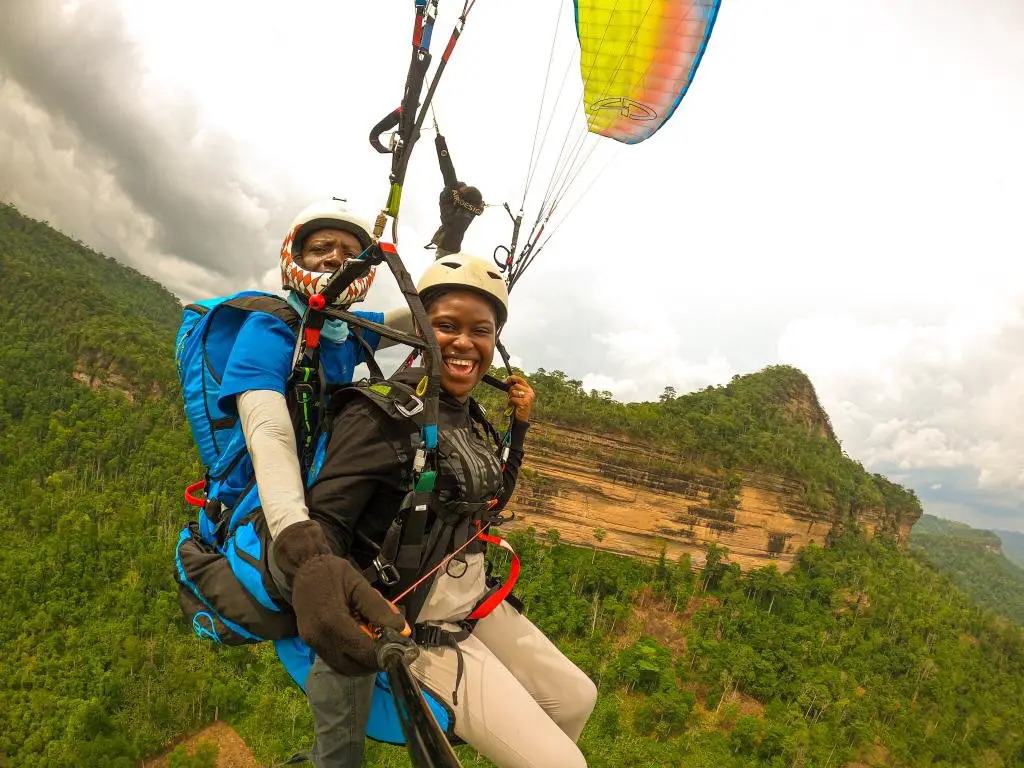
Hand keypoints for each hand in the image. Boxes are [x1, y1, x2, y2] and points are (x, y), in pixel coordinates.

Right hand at [272, 520, 409, 674]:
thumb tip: (401, 630)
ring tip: (376, 647)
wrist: (304, 568)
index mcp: (332, 621)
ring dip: (362, 663)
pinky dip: (350, 658)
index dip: (384, 655)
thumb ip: (379, 608)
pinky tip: (360, 643)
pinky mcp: (309, 643)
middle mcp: (319, 638)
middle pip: (353, 666)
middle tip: (390, 650)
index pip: (363, 651)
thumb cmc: (333, 572)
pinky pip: (334, 660)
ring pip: (343, 667)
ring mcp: (312, 643)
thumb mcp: (359, 584)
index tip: (400, 650)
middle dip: (374, 663)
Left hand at [505, 375, 534, 422]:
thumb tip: (507, 381)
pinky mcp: (525, 402)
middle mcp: (530, 392)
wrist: (521, 418)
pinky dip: (511, 402)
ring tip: (514, 402)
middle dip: (510, 391)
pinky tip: (514, 406)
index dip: (512, 378)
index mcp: (528, 389)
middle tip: (511, 397)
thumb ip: (514, 388)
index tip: (506, 380)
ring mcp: (528, 397)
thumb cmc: (518, 406)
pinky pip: (513, 399)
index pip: (520, 379)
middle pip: (515, 385)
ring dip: (511, 397)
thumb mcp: (517, 395)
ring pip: (513, 392)